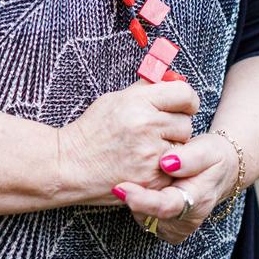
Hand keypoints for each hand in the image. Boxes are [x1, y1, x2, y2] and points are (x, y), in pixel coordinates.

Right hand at [58, 80, 198, 203]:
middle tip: (155, 130)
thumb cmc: (92, 130)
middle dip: (175, 125)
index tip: (182, 104)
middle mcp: (147, 126)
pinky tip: (145, 164)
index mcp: (138, 101)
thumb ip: (146, 89)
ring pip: (183, 147)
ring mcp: (152, 155)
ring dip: (172, 147)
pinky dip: (165, 168)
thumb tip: (171, 79)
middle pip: (186, 122)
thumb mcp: (116, 99)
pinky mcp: (154, 180)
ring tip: (147, 148)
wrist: (72, 164)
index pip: (184, 93)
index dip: (186, 99)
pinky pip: (175, 170)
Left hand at [112, 132, 240, 243]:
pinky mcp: (168, 226)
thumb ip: (190, 157)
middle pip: (152, 217)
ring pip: (145, 220)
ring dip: (135, 202)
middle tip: (118, 182)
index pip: (167, 206)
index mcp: (198, 200)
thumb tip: (166, 162)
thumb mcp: (207, 149)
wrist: (220, 169)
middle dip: (133, 200)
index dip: (142, 200)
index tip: (121, 188)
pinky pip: (146, 220)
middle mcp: (188, 219)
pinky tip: (139, 186)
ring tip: (134, 179)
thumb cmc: (212, 156)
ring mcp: (177, 226)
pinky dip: (138, 204)